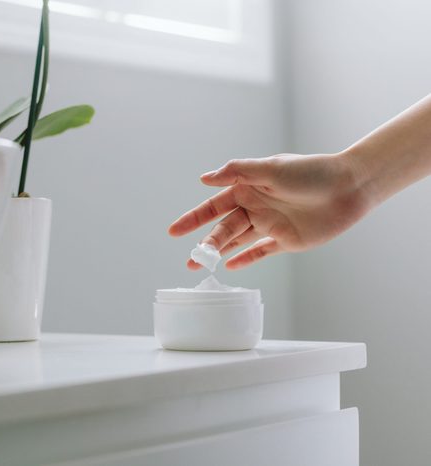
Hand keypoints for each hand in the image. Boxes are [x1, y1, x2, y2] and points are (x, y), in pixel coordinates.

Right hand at [168, 152, 370, 269]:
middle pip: (223, 228)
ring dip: (219, 253)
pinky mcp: (286, 240)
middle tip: (192, 259)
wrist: (348, 187)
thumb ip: (237, 173)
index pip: (214, 206)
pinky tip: (230, 267)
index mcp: (247, 188)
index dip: (193, 218)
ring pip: (237, 241)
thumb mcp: (270, 168)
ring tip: (200, 266)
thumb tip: (204, 179)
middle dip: (205, 244)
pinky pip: (261, 252)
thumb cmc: (311, 173)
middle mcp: (255, 207)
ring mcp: (270, 224)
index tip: (174, 231)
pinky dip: (246, 259)